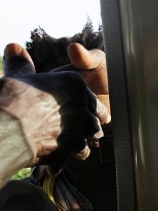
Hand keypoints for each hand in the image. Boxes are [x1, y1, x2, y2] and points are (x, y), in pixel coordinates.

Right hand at [1, 43, 109, 172]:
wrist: (9, 126)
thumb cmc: (13, 97)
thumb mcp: (19, 76)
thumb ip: (21, 63)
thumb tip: (14, 47)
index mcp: (74, 83)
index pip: (89, 96)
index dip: (91, 106)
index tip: (94, 111)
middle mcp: (81, 105)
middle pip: (94, 120)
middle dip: (92, 128)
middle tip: (91, 133)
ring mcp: (78, 128)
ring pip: (87, 140)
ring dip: (82, 146)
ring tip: (77, 150)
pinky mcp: (69, 149)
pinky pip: (71, 156)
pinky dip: (64, 160)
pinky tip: (56, 163)